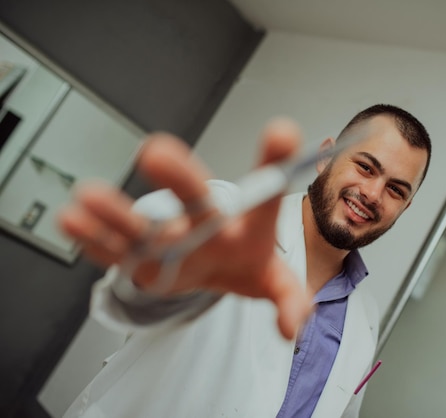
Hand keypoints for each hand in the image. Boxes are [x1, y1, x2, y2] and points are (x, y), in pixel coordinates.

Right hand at [58, 119, 311, 338]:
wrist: (215, 267)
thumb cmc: (247, 263)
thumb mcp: (276, 282)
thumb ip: (290, 300)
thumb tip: (292, 327)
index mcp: (247, 227)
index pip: (266, 197)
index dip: (274, 165)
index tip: (282, 132)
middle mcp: (205, 224)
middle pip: (195, 201)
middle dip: (179, 179)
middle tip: (157, 152)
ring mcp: (169, 239)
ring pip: (143, 223)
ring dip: (118, 211)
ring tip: (90, 195)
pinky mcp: (141, 258)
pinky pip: (116, 250)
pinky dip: (94, 238)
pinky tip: (72, 219)